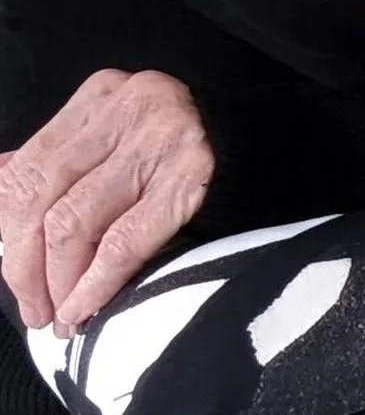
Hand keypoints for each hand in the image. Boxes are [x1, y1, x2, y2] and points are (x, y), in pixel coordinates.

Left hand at [0, 70, 214, 337]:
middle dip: (24, 267)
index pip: (23, 170)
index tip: (18, 283)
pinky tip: (88, 309)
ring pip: (72, 222)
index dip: (7, 237)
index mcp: (101, 96)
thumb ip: (62, 159)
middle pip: (39, 196)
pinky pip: (125, 240)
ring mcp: (162, 136)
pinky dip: (96, 283)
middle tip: (38, 312)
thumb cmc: (191, 154)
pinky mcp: (195, 173)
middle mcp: (127, 106)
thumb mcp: (119, 140)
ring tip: (64, 318)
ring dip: (59, 283)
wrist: (287, 144)